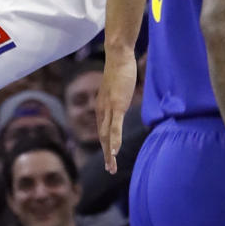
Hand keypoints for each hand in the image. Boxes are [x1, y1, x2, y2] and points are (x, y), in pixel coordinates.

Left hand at [97, 46, 136, 172]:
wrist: (118, 56)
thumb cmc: (119, 70)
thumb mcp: (117, 88)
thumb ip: (118, 97)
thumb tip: (122, 101)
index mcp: (102, 107)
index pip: (103, 130)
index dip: (106, 145)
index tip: (109, 157)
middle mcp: (102, 110)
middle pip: (103, 137)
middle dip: (107, 154)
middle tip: (110, 169)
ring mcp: (109, 108)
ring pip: (108, 135)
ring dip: (110, 153)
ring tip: (112, 167)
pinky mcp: (117, 105)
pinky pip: (115, 126)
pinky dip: (115, 140)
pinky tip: (115, 152)